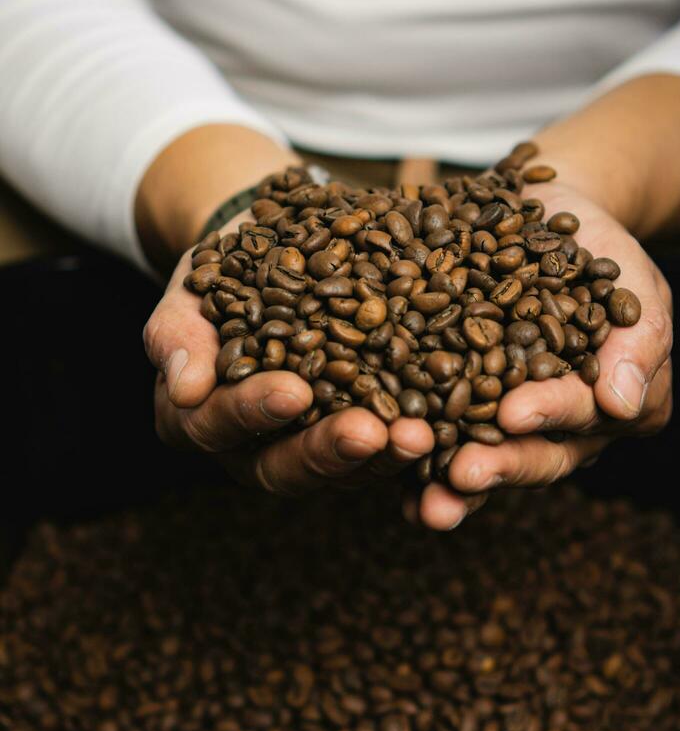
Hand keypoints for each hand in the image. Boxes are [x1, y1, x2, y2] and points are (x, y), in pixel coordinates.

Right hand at [144, 210, 433, 495]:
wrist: (272, 259)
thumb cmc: (221, 272)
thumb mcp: (191, 287)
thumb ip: (178, 332)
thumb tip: (185, 388)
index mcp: (200, 418)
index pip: (220, 425)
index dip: (255, 411)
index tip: (294, 391)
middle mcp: (252, 448)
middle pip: (286, 466)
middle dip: (331, 450)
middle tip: (373, 432)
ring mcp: (308, 448)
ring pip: (343, 471)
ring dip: (384, 458)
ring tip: (423, 435)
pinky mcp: (358, 440)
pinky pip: (384, 454)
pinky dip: (414, 445)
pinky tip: (450, 428)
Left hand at [405, 182, 672, 530]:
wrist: (543, 220)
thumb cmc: (599, 249)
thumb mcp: (633, 280)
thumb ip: (637, 340)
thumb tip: (623, 404)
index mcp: (605, 407)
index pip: (579, 416)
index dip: (549, 414)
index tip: (517, 412)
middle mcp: (555, 428)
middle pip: (529, 455)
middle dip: (496, 465)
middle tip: (462, 475)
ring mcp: (502, 421)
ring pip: (479, 457)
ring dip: (448, 483)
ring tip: (424, 500)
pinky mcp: (454, 403)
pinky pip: (433, 431)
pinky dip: (410, 453)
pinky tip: (382, 467)